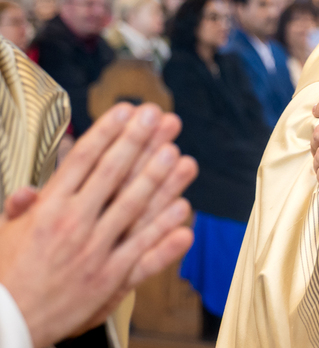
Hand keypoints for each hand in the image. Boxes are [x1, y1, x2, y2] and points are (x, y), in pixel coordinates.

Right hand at [0, 103, 197, 347]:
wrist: (8, 325)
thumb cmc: (7, 276)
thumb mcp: (6, 234)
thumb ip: (22, 208)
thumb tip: (30, 188)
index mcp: (48, 209)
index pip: (82, 161)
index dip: (107, 132)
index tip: (126, 111)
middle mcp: (73, 225)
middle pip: (113, 174)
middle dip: (137, 142)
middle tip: (158, 116)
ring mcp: (95, 251)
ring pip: (134, 207)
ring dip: (159, 179)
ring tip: (178, 153)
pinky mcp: (110, 279)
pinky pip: (142, 250)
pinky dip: (164, 232)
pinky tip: (183, 211)